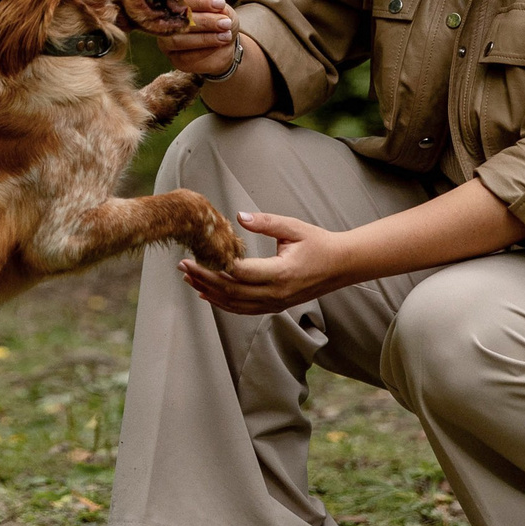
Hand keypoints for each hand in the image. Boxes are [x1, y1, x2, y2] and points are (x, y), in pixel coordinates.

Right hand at [156, 0, 237, 76]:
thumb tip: (218, 6)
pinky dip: (205, 50)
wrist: (224, 45)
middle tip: (225, 23)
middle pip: (178, 21)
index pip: (182, 0)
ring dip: (205, 38)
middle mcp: (166, 21)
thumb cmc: (219, 22)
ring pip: (179, 40)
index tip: (220, 4)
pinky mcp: (175, 59)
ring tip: (225, 36)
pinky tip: (219, 46)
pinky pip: (185, 56)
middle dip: (205, 21)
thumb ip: (219, 8)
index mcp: (174, 3)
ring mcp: (167, 42)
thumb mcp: (223, 12)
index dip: (201, 2)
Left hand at [178, 211, 356, 314]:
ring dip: (210, 293)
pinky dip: (223, 303)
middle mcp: (277, 293)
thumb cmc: (319, 243)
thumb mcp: (294, 227)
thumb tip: (239, 216)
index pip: (240, 273)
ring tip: (189, 279)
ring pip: (235, 304)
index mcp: (281, 272)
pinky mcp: (275, 306)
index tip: (195, 256)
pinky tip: (207, 295)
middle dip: (204, 280)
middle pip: (232, 291)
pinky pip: (244, 309)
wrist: (341, 265)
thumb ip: (266, 222)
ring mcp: (276, 303)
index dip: (215, 266)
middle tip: (183, 267)